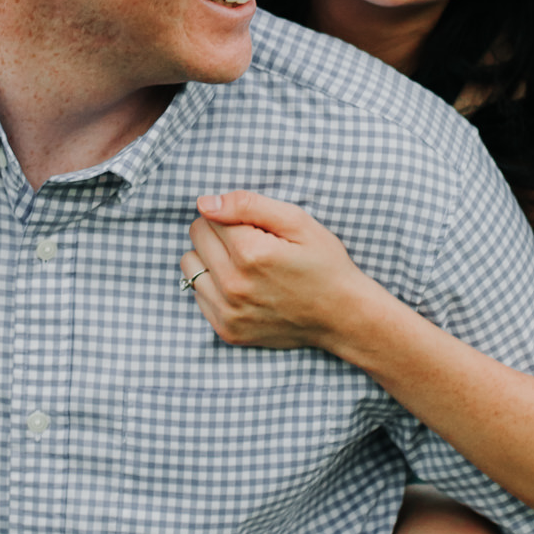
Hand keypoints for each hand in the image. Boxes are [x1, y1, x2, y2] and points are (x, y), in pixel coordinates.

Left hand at [183, 193, 370, 353]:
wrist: (343, 316)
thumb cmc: (324, 264)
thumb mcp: (297, 221)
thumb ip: (248, 204)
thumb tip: (205, 203)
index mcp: (250, 253)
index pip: (208, 217)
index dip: (233, 217)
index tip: (257, 229)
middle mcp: (234, 285)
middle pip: (196, 239)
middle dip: (219, 234)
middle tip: (251, 244)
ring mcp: (228, 311)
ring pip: (190, 266)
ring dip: (210, 259)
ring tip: (243, 265)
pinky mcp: (227, 330)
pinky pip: (198, 295)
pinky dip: (214, 286)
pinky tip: (242, 287)